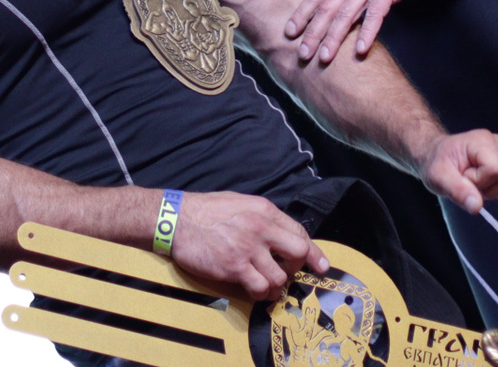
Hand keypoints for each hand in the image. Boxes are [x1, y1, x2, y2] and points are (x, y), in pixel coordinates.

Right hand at [172, 191, 328, 300]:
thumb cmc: (206, 211)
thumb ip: (263, 218)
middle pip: (298, 253)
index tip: (320, 266)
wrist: (177, 219)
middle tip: (285, 272)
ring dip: (275, 286)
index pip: (300, 233)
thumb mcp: (241, 203)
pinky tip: (254, 290)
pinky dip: (260, 294)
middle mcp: (261, 228)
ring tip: (265, 285)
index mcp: (264, 210)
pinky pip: (259, 288)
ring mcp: (248, 248)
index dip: (313, 253)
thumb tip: (280, 235)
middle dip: (296, 267)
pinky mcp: (234, 267)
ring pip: (280, 277)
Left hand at [284, 0, 448, 64]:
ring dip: (333, 37)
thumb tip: (342, 0)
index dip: (301, 14)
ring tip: (324, 58)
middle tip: (301, 54)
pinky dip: (366, 32)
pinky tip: (360, 50)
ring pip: (346, 13)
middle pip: (326, 8)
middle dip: (312, 33)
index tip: (288, 32)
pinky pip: (375, 13)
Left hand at [417, 129, 497, 212]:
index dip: (480, 183)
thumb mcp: (438, 178)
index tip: (465, 178)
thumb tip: (477, 207)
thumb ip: (457, 191)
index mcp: (482, 141)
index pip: (497, 170)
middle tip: (473, 183)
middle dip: (492, 190)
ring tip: (486, 186)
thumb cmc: (439, 164)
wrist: (441, 157)